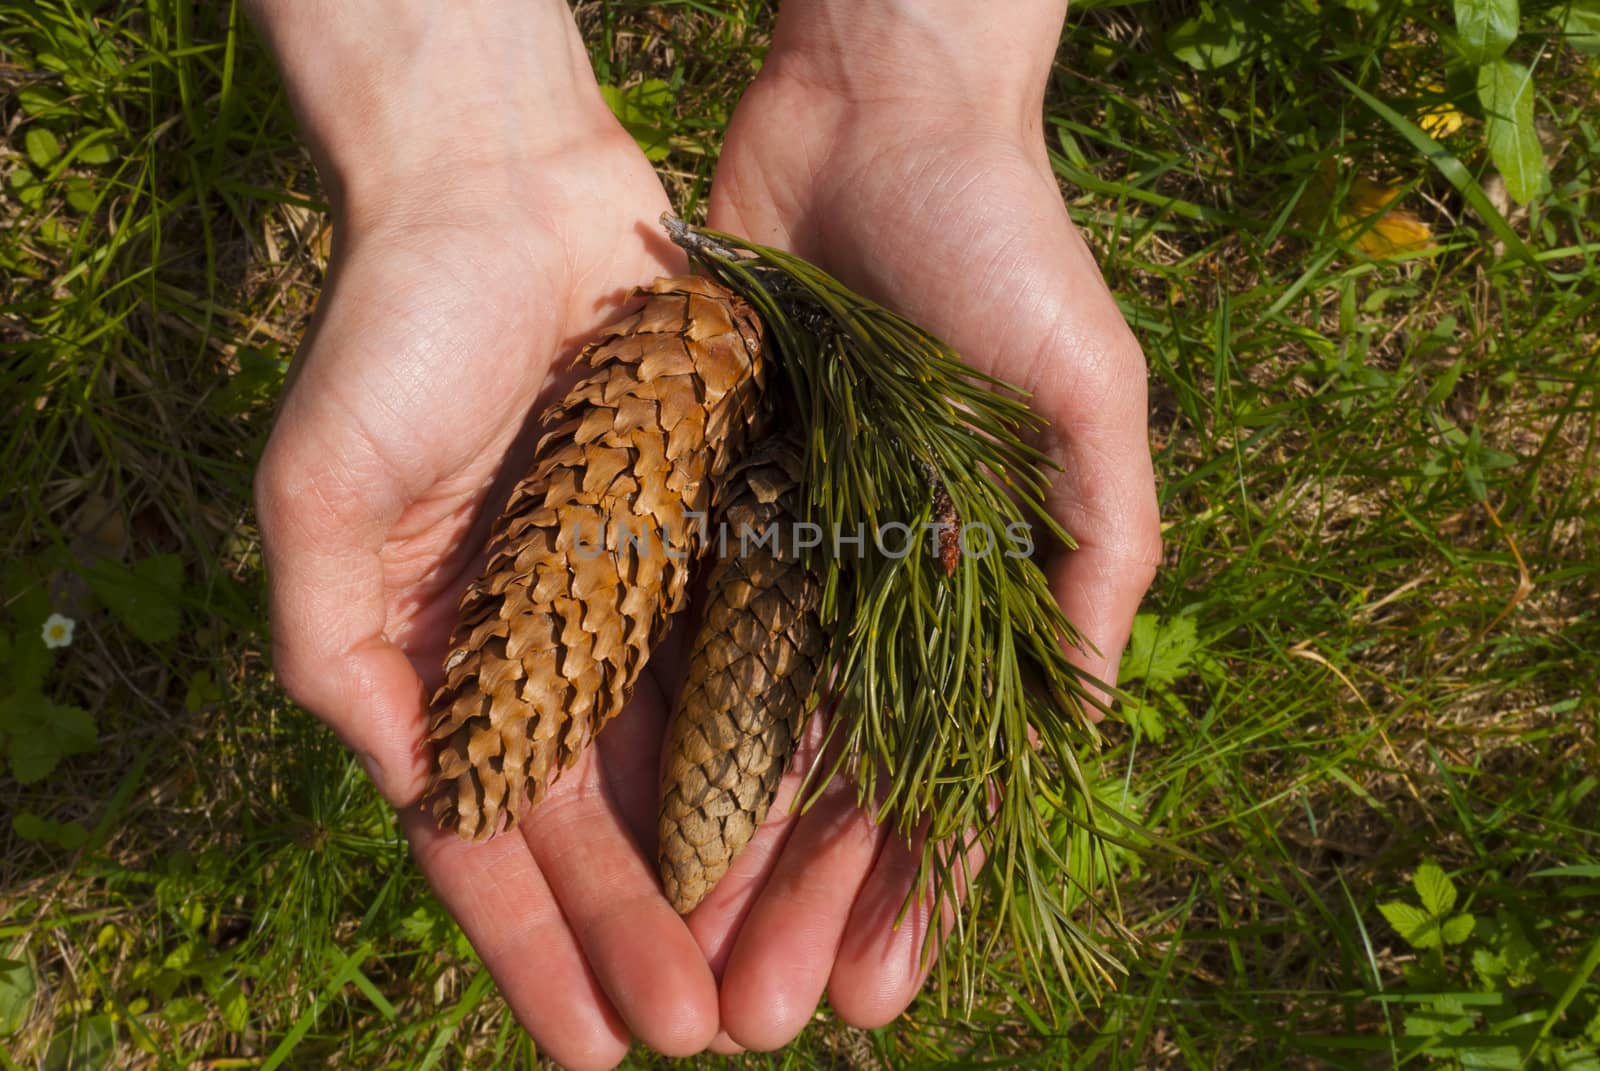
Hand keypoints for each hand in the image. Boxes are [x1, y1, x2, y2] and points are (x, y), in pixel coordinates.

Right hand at [249, 3, 720, 1066]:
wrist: (510, 189)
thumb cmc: (397, 333)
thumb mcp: (322, 494)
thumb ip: (336, 649)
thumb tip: (411, 791)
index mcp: (446, 657)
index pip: (492, 834)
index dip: (539, 944)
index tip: (595, 1050)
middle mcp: (549, 646)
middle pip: (604, 824)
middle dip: (645, 935)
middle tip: (705, 1040)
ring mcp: (638, 598)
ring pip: (690, 764)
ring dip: (724, 872)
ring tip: (771, 974)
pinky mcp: (717, 538)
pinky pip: (759, 656)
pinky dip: (783, 743)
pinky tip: (823, 828)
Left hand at [688, 0, 1162, 1049]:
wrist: (874, 114)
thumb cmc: (1003, 249)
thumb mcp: (1085, 396)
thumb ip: (1095, 551)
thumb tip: (1089, 719)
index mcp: (973, 586)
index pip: (945, 771)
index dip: (914, 887)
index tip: (879, 992)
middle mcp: (875, 587)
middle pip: (832, 780)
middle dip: (800, 901)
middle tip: (757, 1018)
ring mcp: (784, 548)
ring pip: (744, 734)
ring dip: (720, 853)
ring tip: (685, 963)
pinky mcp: (702, 494)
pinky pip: (672, 631)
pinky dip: (655, 732)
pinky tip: (625, 824)